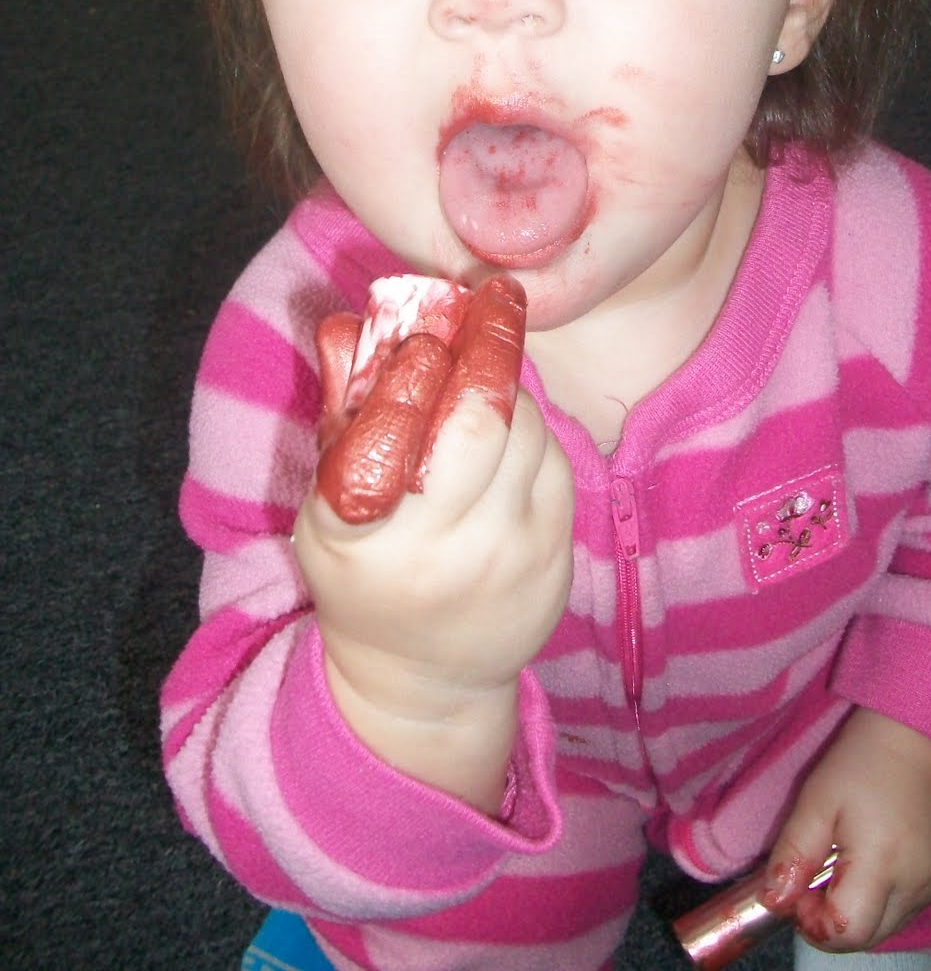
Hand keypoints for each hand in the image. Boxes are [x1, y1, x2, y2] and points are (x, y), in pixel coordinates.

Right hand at [292, 280, 573, 807]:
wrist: (422, 680)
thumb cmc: (364, 574)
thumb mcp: (325, 512)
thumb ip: (341, 418)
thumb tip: (344, 325)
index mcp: (361, 540)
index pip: (386, 439)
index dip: (411, 376)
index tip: (425, 329)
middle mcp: (438, 553)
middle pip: (478, 425)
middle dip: (487, 352)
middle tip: (492, 300)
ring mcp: (506, 559)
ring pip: (525, 433)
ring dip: (508, 388)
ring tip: (487, 371)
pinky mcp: (556, 558)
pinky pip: (554, 461)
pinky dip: (533, 432)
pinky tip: (508, 431)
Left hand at [761, 707, 930, 949]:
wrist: (919, 732)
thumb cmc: (863, 759)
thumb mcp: (816, 800)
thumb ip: (793, 855)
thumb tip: (773, 902)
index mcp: (883, 866)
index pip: (844, 933)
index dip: (812, 922)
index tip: (799, 887)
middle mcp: (917, 887)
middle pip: (865, 939)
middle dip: (830, 921)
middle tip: (814, 874)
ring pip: (884, 928)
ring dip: (854, 911)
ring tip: (841, 860)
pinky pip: (902, 910)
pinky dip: (877, 899)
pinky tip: (868, 859)